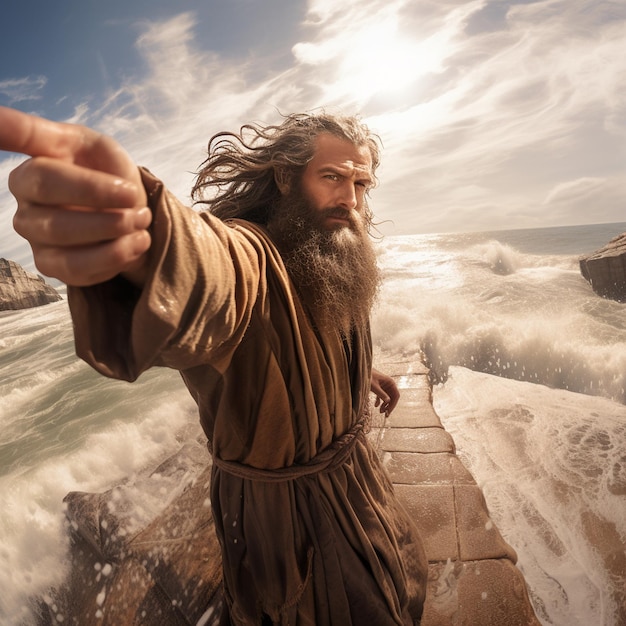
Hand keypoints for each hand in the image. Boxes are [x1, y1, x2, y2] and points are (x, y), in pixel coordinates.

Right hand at [0, 106, 150, 285]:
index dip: (5, 127)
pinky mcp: (51, 266)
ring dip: (114, 229)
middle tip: (136, 199)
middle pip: (48, 190)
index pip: (19, 139)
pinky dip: (116, 255)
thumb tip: (4, 123)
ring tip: (141, 222)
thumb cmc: (108, 177)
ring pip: (64, 235)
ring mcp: (33, 235)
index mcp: (34, 164)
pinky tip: (136, 242)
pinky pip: (77, 268)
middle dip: (102, 196)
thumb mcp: (98, 149)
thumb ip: (70, 140)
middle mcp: (23, 199)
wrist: (129, 219)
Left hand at [370, 368, 399, 416]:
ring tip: (380, 411)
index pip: (396, 396)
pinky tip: (376, 406)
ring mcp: (384, 386)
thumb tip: (388, 402)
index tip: (388, 412)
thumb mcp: (374, 386)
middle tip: (384, 414)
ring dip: (385, 405)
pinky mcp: (379, 387)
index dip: (393, 405)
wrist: (360, 370)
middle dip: (389, 406)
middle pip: (392, 398)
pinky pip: (382, 396)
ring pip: (387, 397)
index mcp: (390, 382)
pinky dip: (380, 401)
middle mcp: (389, 384)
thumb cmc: (367, 376)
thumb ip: (381, 393)